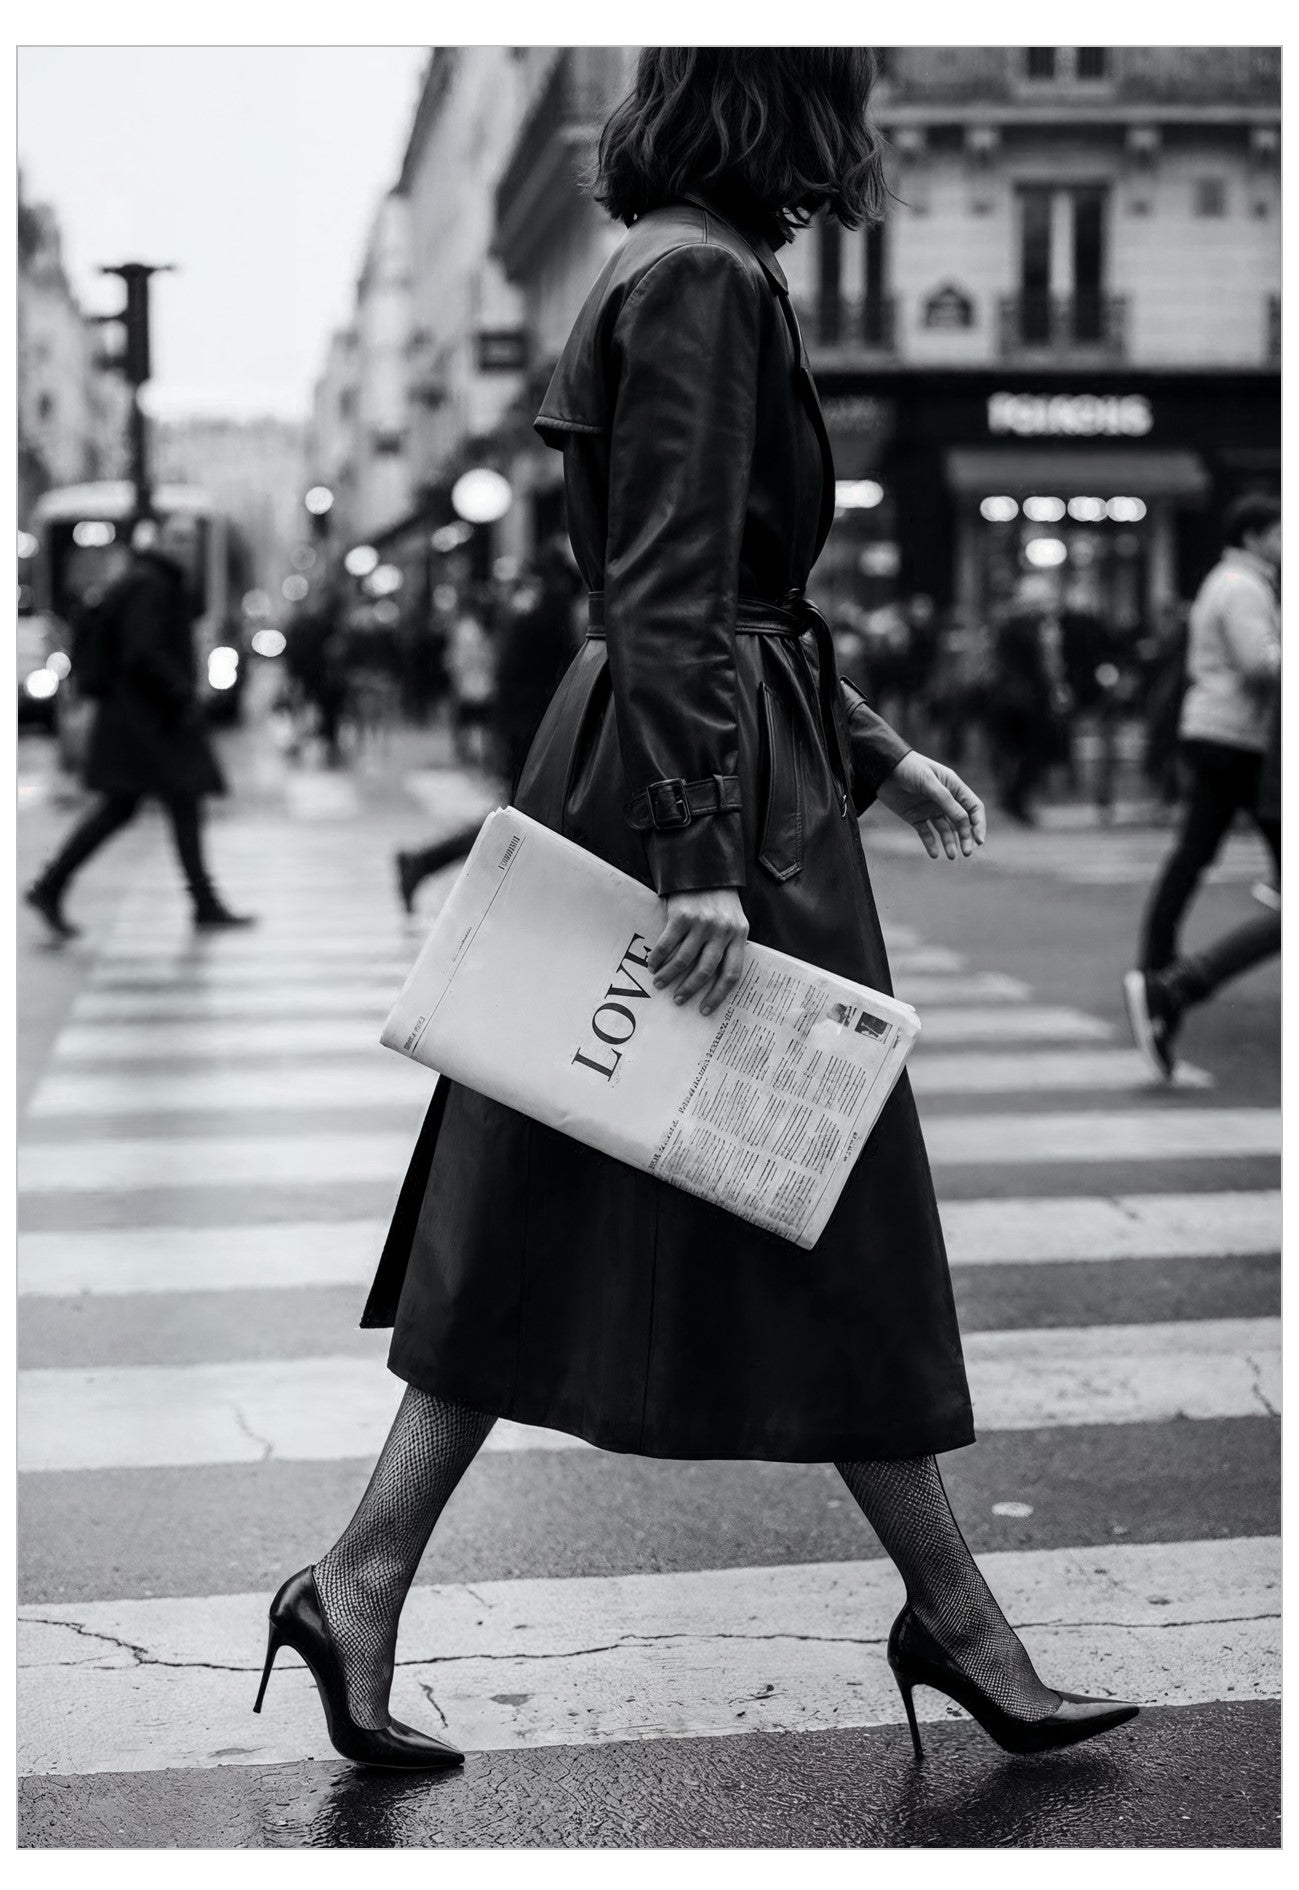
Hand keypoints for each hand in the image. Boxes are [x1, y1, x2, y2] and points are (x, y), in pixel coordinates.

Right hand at [648, 887, 748, 1015]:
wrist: (703, 868)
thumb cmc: (718, 900)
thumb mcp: (732, 921)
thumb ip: (726, 945)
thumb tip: (708, 980)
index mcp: (739, 935)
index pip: (732, 973)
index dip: (718, 994)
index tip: (705, 1009)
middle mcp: (722, 931)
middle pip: (705, 970)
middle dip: (689, 989)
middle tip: (678, 1000)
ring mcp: (702, 924)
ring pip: (684, 960)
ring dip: (669, 975)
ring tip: (660, 983)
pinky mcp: (682, 916)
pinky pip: (667, 944)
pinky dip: (658, 958)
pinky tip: (653, 964)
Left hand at [876, 752, 986, 860]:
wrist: (882, 769)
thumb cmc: (909, 768)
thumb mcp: (929, 782)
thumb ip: (946, 801)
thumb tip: (964, 821)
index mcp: (953, 787)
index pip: (973, 808)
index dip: (978, 824)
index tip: (978, 840)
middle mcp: (945, 800)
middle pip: (961, 822)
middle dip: (965, 837)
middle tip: (966, 852)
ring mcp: (930, 810)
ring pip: (945, 830)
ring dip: (949, 843)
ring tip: (952, 856)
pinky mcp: (916, 817)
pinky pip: (926, 833)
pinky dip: (931, 844)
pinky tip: (934, 854)